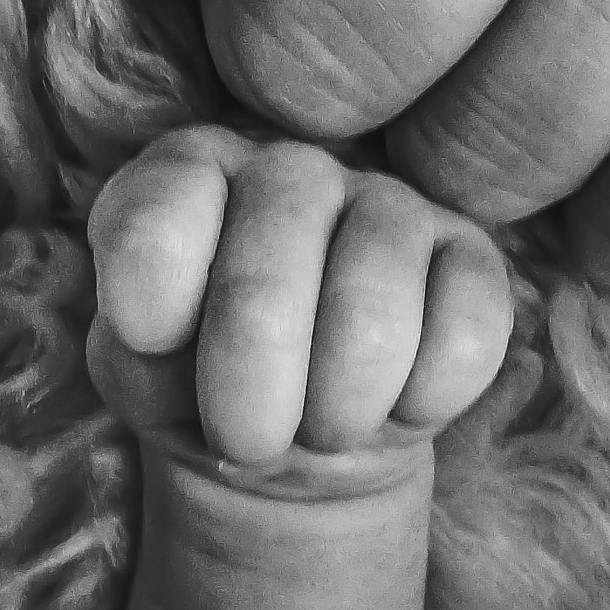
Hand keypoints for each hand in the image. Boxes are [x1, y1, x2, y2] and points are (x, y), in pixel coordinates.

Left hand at [84, 125, 512, 474]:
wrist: (297, 436)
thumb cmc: (200, 387)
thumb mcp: (138, 373)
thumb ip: (135, 343)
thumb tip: (156, 323)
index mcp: (191, 173)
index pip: (156, 223)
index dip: (152, 318)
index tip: (159, 354)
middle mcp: (290, 168)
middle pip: (260, 295)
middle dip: (246, 407)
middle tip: (247, 441)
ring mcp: (391, 202)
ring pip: (371, 317)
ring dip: (336, 414)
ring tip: (320, 429)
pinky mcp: (474, 256)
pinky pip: (466, 337)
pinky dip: (421, 404)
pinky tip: (396, 406)